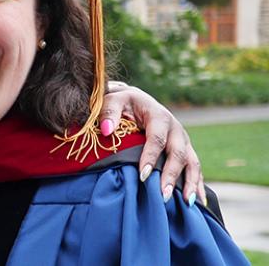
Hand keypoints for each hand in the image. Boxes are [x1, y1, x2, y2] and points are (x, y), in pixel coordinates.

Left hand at [101, 81, 203, 205]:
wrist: (136, 101)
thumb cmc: (122, 103)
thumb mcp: (113, 101)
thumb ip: (109, 113)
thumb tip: (106, 130)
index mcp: (158, 116)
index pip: (156, 138)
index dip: (151, 157)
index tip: (143, 176)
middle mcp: (175, 129)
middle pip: (178, 154)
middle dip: (171, 175)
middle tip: (163, 195)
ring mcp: (183, 141)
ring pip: (192, 162)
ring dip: (190, 183)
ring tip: (187, 203)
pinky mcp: (185, 150)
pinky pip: (195, 168)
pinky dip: (198, 184)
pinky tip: (198, 202)